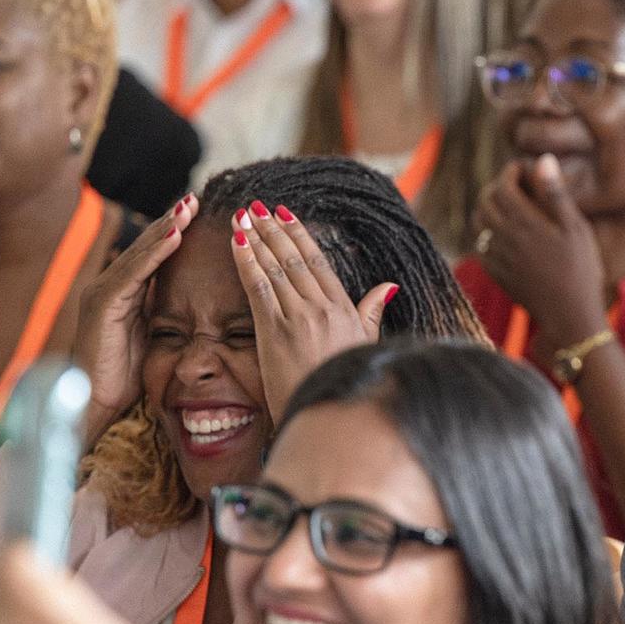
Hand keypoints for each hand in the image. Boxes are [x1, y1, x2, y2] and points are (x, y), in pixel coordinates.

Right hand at [71, 193, 194, 445]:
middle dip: (170, 221)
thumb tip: (187, 300)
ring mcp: (102, 292)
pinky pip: (134, 273)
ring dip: (166, 228)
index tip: (196, 213)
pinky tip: (175, 236)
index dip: (172, 233)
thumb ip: (159, 313)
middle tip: (195, 198)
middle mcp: (108, 287)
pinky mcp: (103, 304)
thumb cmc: (121, 378)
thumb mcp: (149, 338)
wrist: (91, 403)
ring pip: (140, 254)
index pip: (151, 257)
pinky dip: (155, 253)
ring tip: (188, 208)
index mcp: (121, 294)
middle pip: (145, 247)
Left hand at [231, 200, 394, 422]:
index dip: (299, 235)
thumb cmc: (343, 383)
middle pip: (294, 258)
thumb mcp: (365, 344)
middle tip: (256, 207)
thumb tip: (388, 287)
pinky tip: (236, 243)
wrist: (330, 416)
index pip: (318, 262)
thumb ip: (372, 312)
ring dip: (257, 238)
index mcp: (344, 309)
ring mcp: (298, 317)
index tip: (284, 214)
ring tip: (243, 216)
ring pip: (275, 267)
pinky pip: (258, 287)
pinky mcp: (275, 331)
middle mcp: (322, 308)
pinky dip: (247, 261)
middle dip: (273, 229)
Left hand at [473, 154, 607, 359]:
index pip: (503, 186)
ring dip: (487, 208)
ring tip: (506, 206)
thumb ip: (556, 194)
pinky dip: (486, 232)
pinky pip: (479, 246)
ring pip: (478, 223)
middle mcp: (505, 238)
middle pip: (485, 201)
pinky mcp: (497, 274)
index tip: (523, 168)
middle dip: (497, 186)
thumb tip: (543, 160)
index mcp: (525, 223)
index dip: (510, 172)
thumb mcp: (576, 229)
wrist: (569, 316)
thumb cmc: (580, 270)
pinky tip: (503, 233)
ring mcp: (498, 258)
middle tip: (514, 185)